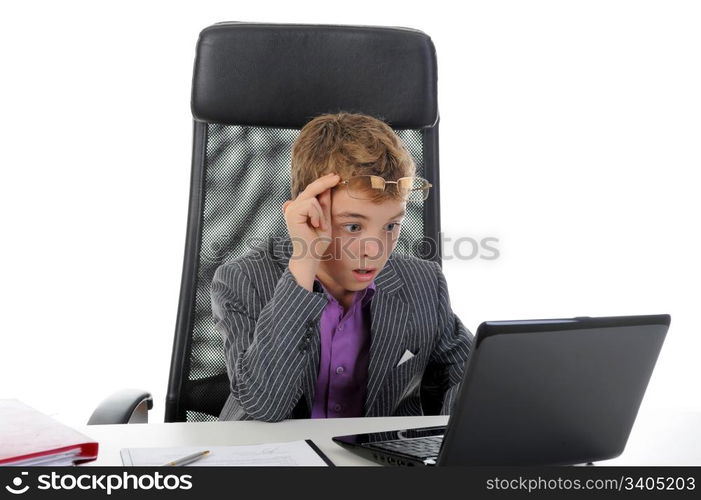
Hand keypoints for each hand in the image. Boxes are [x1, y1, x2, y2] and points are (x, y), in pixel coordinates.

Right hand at [281, 173, 338, 288]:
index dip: (323, 182)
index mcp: (300, 208)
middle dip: (325, 182)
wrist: (310, 255)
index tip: (336, 176)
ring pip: (312, 197)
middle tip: (337, 177)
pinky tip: (316, 225)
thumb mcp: (325, 219)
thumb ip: (324, 204)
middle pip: (311, 188)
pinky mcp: (292, 212)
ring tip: (320, 225)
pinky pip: (310, 204)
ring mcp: (291, 208)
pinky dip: (317, 215)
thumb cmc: (317, 241)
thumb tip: (328, 187)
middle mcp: (293, 206)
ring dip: (321, 212)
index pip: (312, 190)